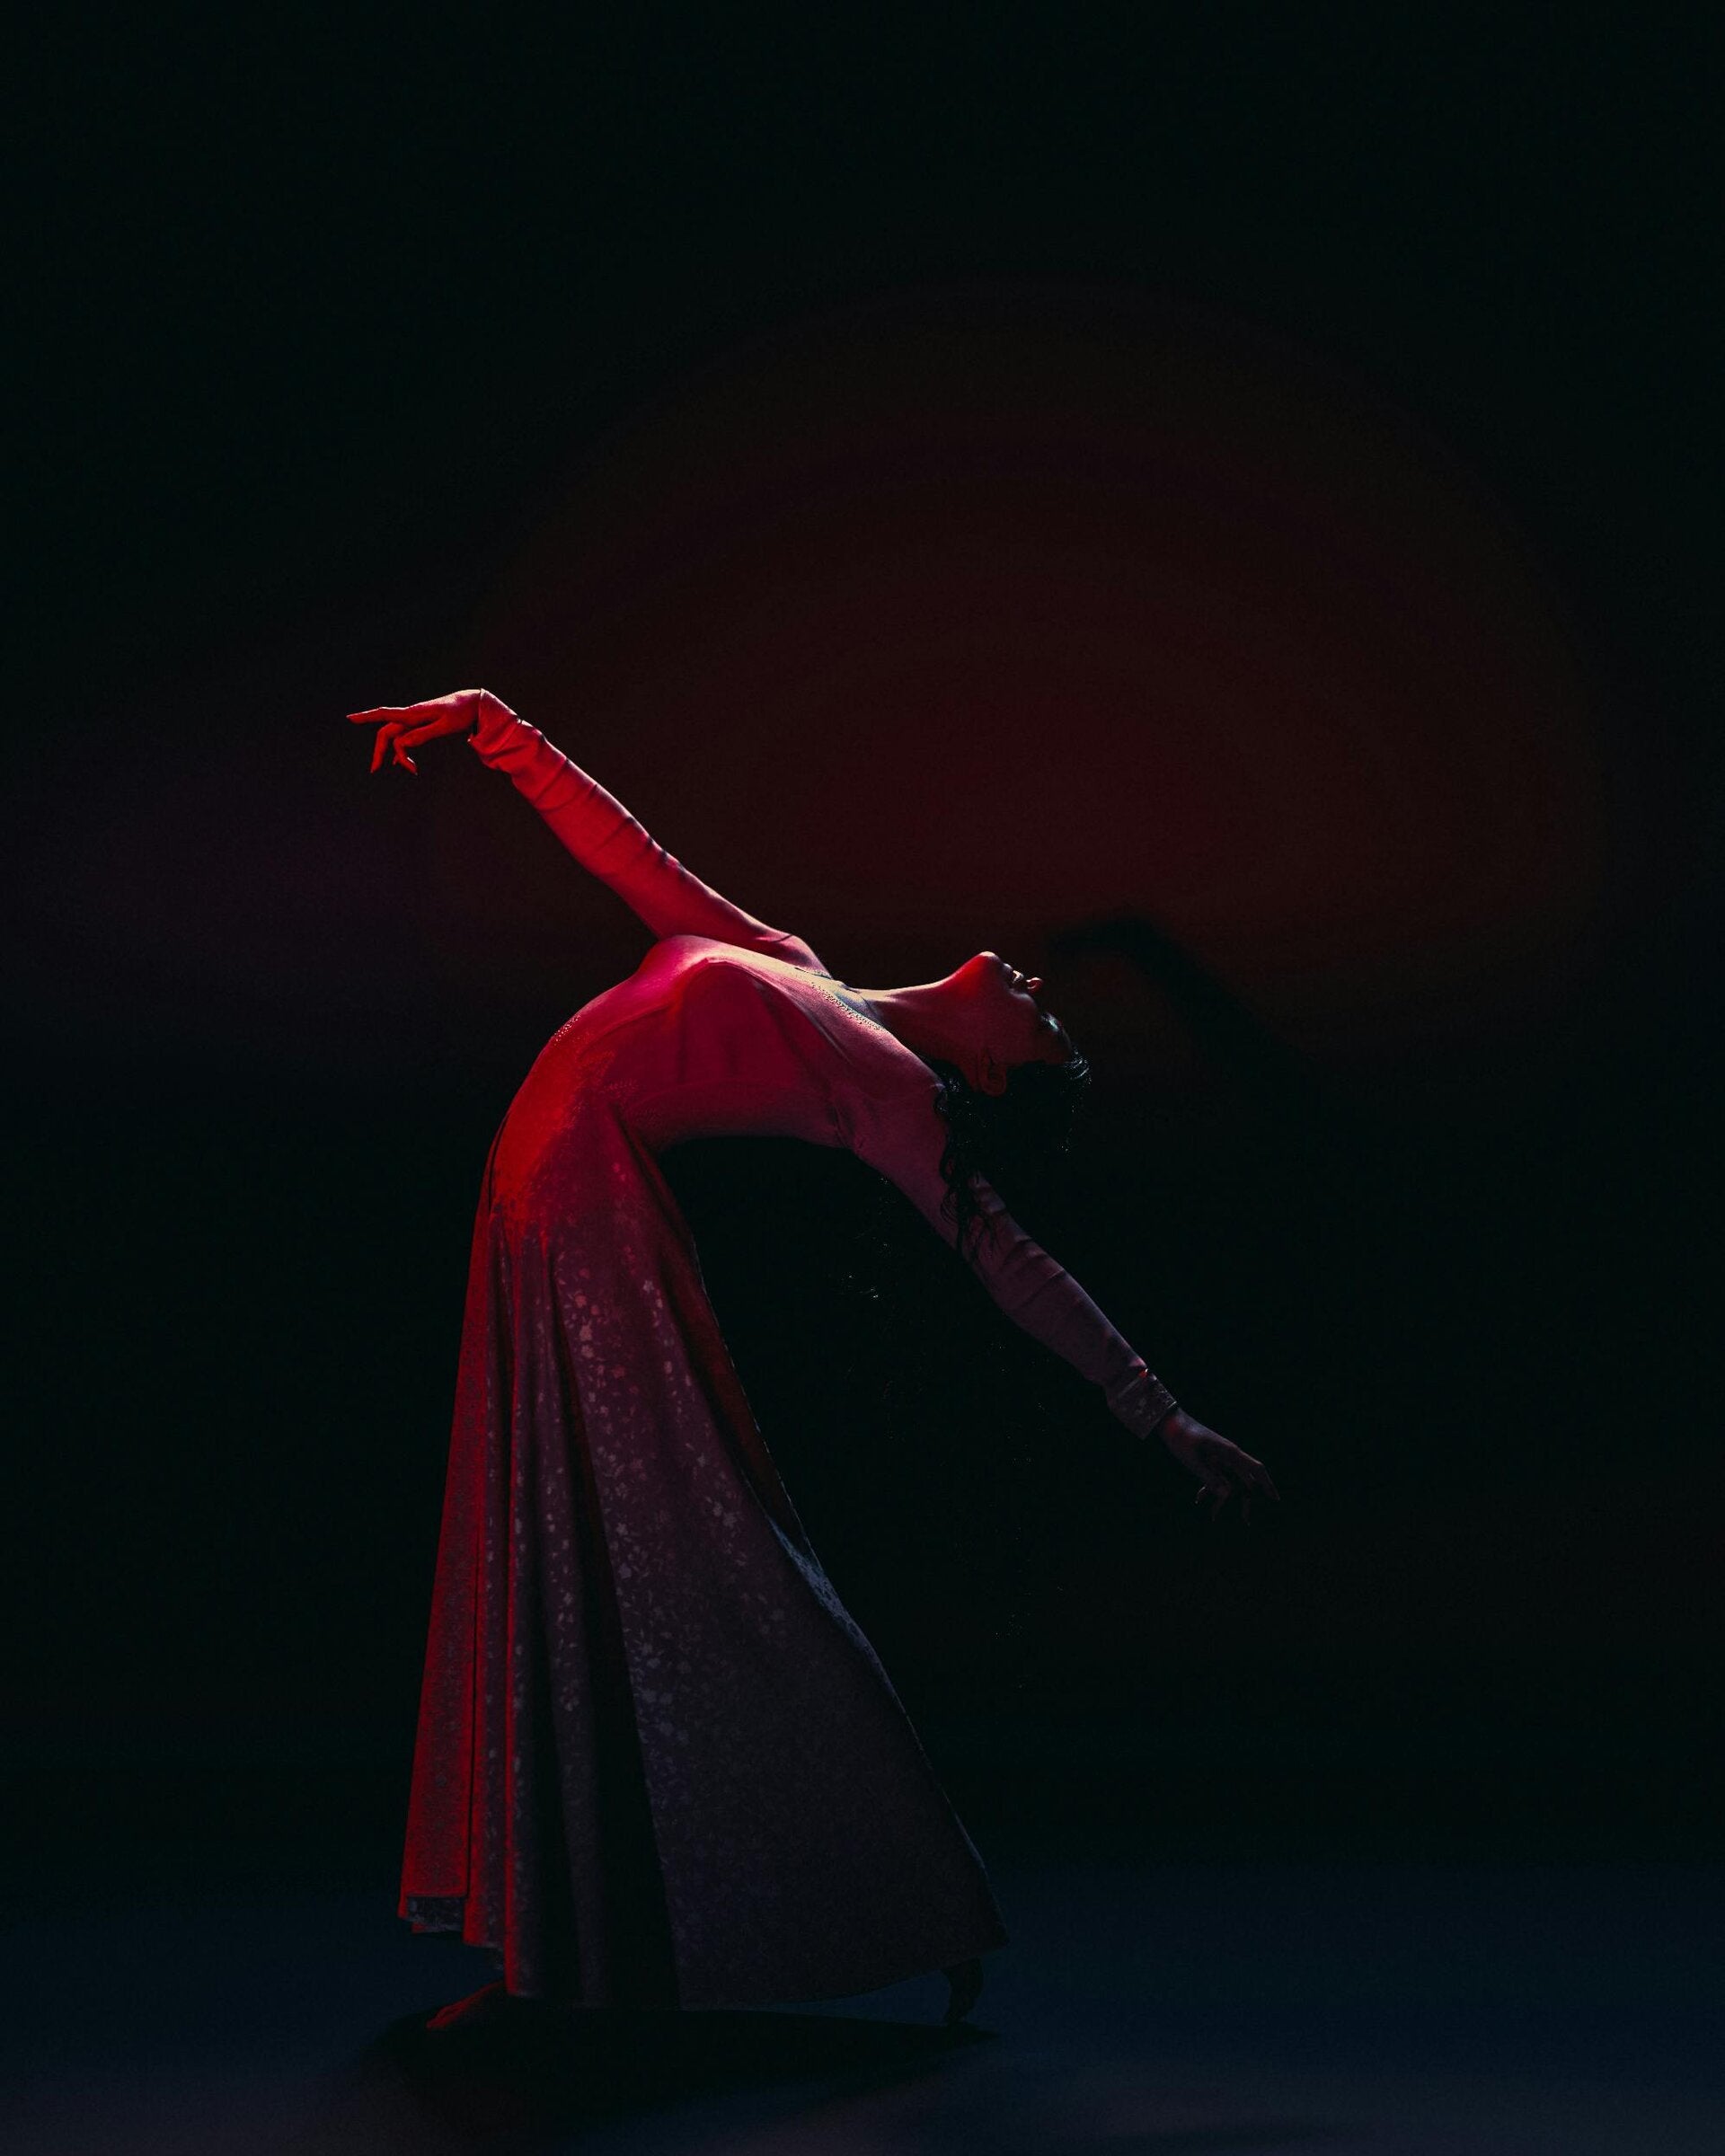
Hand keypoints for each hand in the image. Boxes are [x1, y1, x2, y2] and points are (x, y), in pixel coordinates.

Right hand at [346, 689, 516, 773]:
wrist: (471, 703)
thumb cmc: (460, 713)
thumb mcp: (445, 726)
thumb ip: (424, 734)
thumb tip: (403, 743)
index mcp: (414, 714)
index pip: (385, 714)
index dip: (367, 717)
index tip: (350, 718)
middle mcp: (410, 716)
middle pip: (387, 733)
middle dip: (380, 751)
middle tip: (375, 770)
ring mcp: (415, 721)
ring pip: (396, 737)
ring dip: (396, 754)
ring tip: (409, 770)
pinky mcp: (420, 725)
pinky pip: (405, 738)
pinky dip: (403, 751)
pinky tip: (402, 762)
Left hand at [1158, 1407, 1279, 1522]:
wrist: (1170, 1423)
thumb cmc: (1182, 1439)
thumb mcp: (1193, 1461)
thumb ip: (1210, 1478)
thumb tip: (1227, 1496)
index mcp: (1230, 1453)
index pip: (1256, 1469)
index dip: (1267, 1484)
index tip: (1275, 1499)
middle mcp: (1229, 1456)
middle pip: (1245, 1480)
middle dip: (1245, 1500)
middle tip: (1245, 1520)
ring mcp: (1220, 1458)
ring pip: (1229, 1482)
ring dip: (1222, 1499)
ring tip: (1213, 1517)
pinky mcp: (1210, 1460)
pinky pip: (1216, 1478)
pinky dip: (1209, 1489)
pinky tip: (1198, 1499)